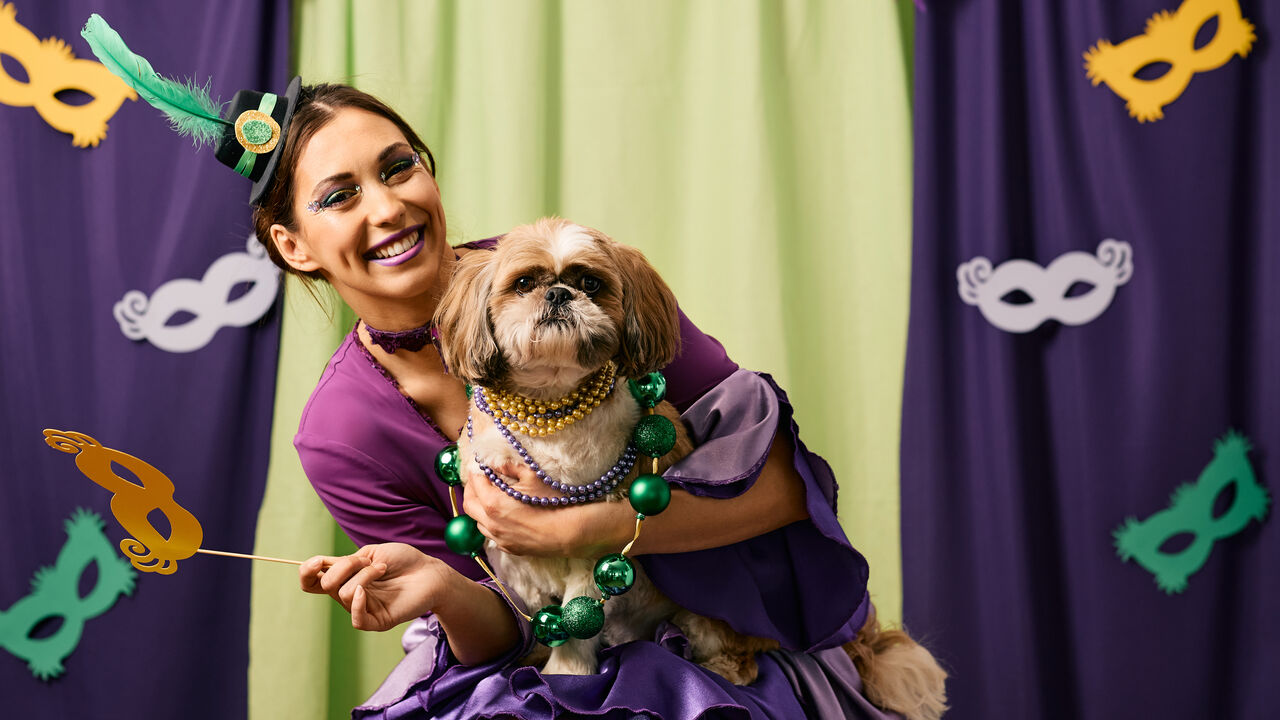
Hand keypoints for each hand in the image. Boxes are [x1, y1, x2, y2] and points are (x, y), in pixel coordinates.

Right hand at [299, 543, 451, 630]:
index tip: (318, 561)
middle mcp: (350, 594)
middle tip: (368, 560)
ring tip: (383, 568)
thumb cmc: (404, 560)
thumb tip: (322, 568)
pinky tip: (366, 591)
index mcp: (345, 577)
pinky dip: (357, 602)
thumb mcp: (371, 552)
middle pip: (325, 585)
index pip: (313, 581)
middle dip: (344, 566)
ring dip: (363, 575)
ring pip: (343, 594)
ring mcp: (362, 608)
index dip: (307, 572)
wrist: (430, 572)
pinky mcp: (376, 621)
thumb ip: (345, 562)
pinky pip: (356, 619)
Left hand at [462, 458, 628, 557]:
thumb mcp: (539, 478)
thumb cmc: (565, 503)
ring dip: (480, 504)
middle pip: (470, 504)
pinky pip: (492, 534)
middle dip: (472, 486)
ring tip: (492, 488)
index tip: (483, 456)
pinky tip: (504, 510)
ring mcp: (504, 542)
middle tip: (483, 470)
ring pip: (479, 521)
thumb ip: (513, 467)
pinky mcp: (515, 550)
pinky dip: (490, 520)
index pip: (475, 483)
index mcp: (496, 506)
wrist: (586, 535)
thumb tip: (497, 460)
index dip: (477, 468)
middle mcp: (494, 527)